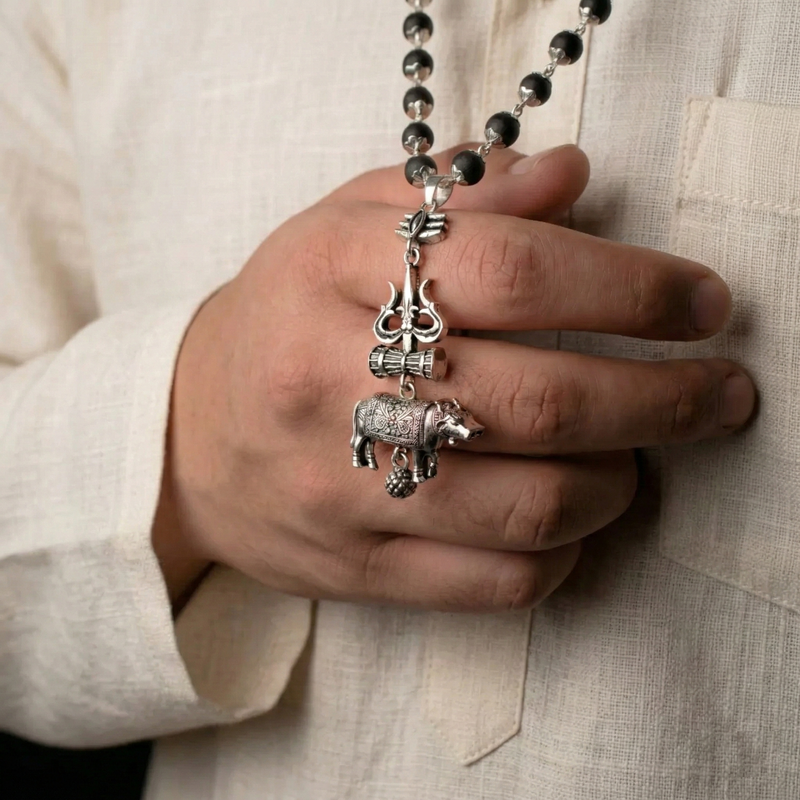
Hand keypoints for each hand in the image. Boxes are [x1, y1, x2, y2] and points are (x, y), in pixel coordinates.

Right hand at [154, 143, 754, 611]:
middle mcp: (333, 382)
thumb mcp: (340, 226)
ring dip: (621, 483)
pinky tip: (573, 519)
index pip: (516, 272)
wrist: (187, 435)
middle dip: (666, 399)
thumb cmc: (281, 317)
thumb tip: (572, 177)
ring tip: (638, 457)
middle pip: (542, 398)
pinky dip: (566, 554)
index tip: (703, 304)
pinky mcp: (356, 568)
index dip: (632, 288)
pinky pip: (495, 581)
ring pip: (532, 505)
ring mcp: (343, 489)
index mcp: (334, 273)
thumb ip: (455, 198)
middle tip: (723, 392)